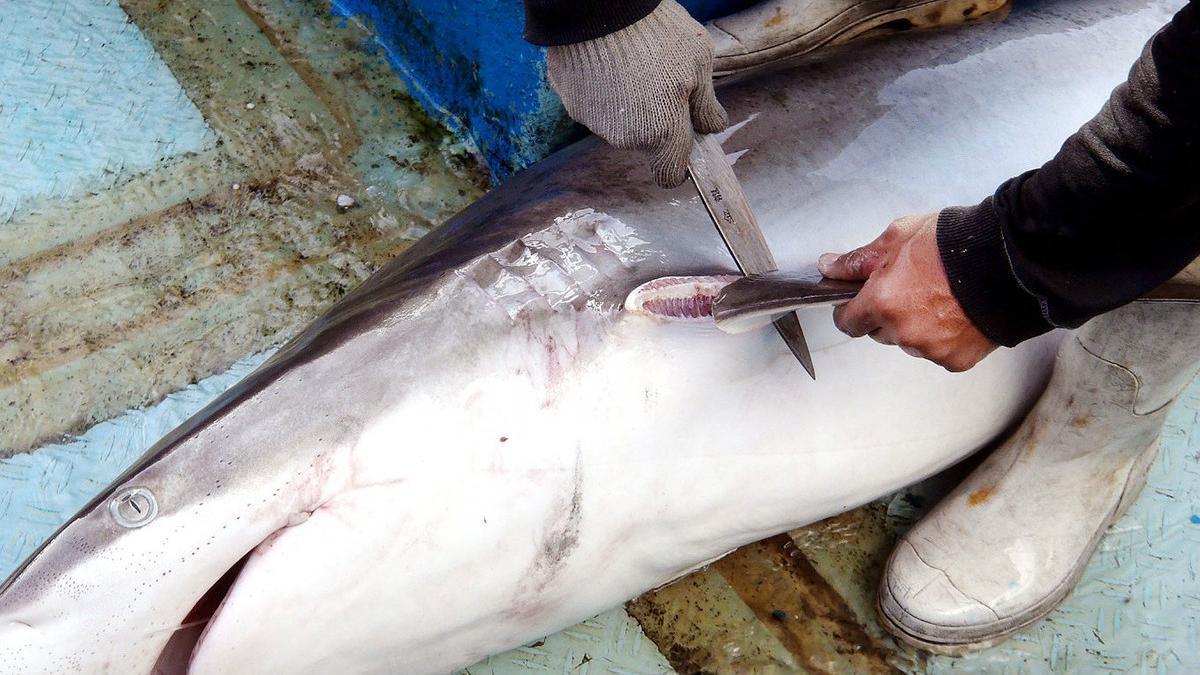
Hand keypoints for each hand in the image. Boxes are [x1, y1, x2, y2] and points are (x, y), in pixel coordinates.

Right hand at [546, 0, 727, 187]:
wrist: (600, 8)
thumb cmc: (657, 32)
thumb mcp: (699, 60)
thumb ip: (706, 103)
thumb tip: (712, 126)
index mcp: (662, 133)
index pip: (669, 175)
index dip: (679, 162)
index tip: (684, 139)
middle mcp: (626, 138)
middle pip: (645, 144)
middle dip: (656, 122)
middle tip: (662, 82)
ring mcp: (594, 122)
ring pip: (619, 125)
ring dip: (628, 106)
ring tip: (633, 66)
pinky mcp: (572, 103)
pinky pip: (594, 105)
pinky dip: (603, 91)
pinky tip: (608, 62)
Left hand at [818, 212, 996, 371]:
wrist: (1009, 259)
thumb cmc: (955, 244)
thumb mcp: (899, 237)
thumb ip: (859, 260)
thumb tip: (830, 267)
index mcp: (883, 302)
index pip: (848, 322)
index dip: (851, 310)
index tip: (857, 303)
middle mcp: (903, 331)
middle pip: (879, 332)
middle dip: (887, 314)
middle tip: (911, 288)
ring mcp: (931, 349)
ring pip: (909, 343)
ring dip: (916, 327)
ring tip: (940, 298)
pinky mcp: (956, 359)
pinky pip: (938, 352)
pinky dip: (944, 337)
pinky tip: (958, 313)